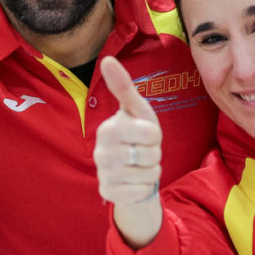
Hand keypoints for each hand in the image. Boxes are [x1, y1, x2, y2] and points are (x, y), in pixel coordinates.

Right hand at [94, 56, 163, 248]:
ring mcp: (103, 174)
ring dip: (151, 171)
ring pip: (149, 175)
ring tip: (139, 166)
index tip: (144, 134)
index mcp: (107, 128)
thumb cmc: (136, 134)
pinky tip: (134, 181)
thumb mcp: (137, 111)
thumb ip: (124, 87)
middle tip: (142, 151)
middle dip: (154, 154)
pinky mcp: (108, 194)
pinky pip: (142, 192)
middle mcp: (100, 152)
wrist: (130, 170)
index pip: (151, 133)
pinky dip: (145, 188)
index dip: (154, 135)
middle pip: (151, 155)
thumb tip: (107, 60)